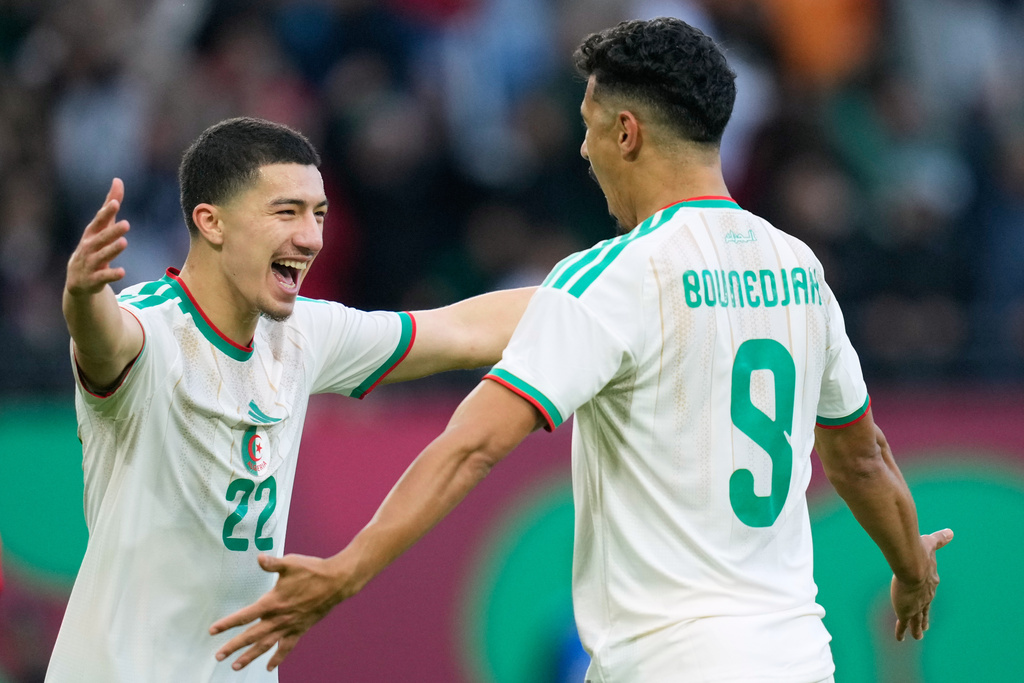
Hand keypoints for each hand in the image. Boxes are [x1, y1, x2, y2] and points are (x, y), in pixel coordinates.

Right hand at [66, 178, 129, 296]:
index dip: (106, 212)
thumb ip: (110, 205)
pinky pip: (103, 277)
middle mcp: (89, 247)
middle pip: (101, 238)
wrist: (78, 279)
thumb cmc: (93, 247)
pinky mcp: (93, 280)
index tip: (115, 203)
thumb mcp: (101, 227)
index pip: (99, 221)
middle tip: (126, 224)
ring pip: (101, 256)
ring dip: (112, 250)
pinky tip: (122, 272)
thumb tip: (118, 180)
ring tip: (124, 242)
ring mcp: (90, 264)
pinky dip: (111, 274)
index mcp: (91, 234)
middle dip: (112, 231)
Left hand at [210, 553, 349, 671]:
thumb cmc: (313, 570)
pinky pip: (287, 647)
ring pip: (266, 645)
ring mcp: (290, 626)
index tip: (213, 631)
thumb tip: (259, 558)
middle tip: (218, 656)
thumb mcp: (290, 563)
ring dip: (250, 656)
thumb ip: (272, 564)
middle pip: (251, 636)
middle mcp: (279, 618)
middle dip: (233, 647)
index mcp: (273, 602)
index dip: (228, 623)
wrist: (337, 581)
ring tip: (236, 666)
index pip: (245, 616)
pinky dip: (278, 658)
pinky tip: (270, 667)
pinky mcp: (300, 629)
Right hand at [891, 528, 953, 640]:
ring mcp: (916, 605)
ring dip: (917, 628)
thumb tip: (951, 532)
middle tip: (926, 625)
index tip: (927, 598)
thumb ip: (940, 539)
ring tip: (918, 636)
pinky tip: (901, 639)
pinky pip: (904, 624)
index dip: (927, 594)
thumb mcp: (930, 544)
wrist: (912, 564)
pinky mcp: (905, 611)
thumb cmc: (919, 552)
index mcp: (931, 581)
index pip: (929, 590)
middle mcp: (926, 596)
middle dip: (925, 617)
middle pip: (926, 609)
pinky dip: (902, 632)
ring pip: (917, 620)